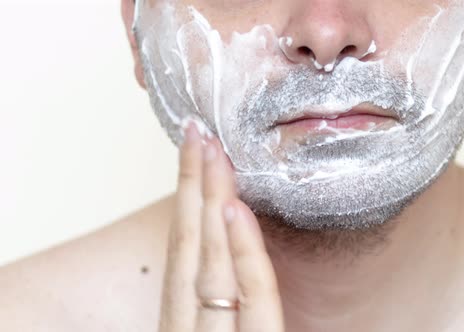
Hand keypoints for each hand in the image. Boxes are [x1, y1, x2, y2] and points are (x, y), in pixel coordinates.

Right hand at [158, 120, 284, 331]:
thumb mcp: (214, 331)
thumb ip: (221, 302)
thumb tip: (227, 237)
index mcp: (184, 321)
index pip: (182, 252)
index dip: (184, 199)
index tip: (192, 153)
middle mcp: (188, 327)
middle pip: (188, 246)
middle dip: (192, 184)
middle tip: (197, 133)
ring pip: (211, 262)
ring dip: (210, 202)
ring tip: (212, 152)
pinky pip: (252, 296)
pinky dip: (241, 251)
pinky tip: (232, 209)